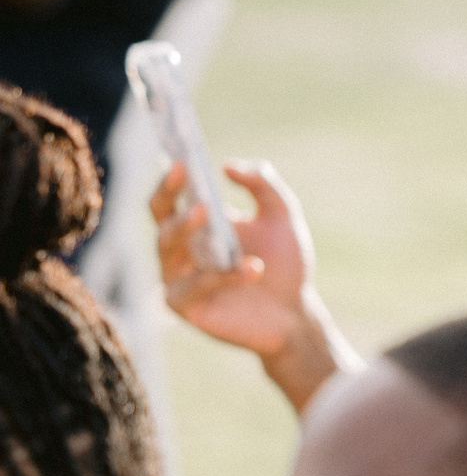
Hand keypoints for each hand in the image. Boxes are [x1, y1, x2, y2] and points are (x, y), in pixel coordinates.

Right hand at [154, 160, 355, 411]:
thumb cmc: (285, 264)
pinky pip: (194, 286)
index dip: (171, 179)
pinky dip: (224, 275)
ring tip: (212, 215)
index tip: (183, 161)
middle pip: (160, 218)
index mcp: (196, 224)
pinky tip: (254, 268)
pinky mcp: (184, 305)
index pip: (170, 197)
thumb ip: (263, 185)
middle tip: (194, 191)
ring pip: (169, 249)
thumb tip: (227, 166)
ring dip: (188, 231)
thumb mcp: (282, 217)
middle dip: (171, 201)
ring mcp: (177, 277)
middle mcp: (179, 248)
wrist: (297, 313)